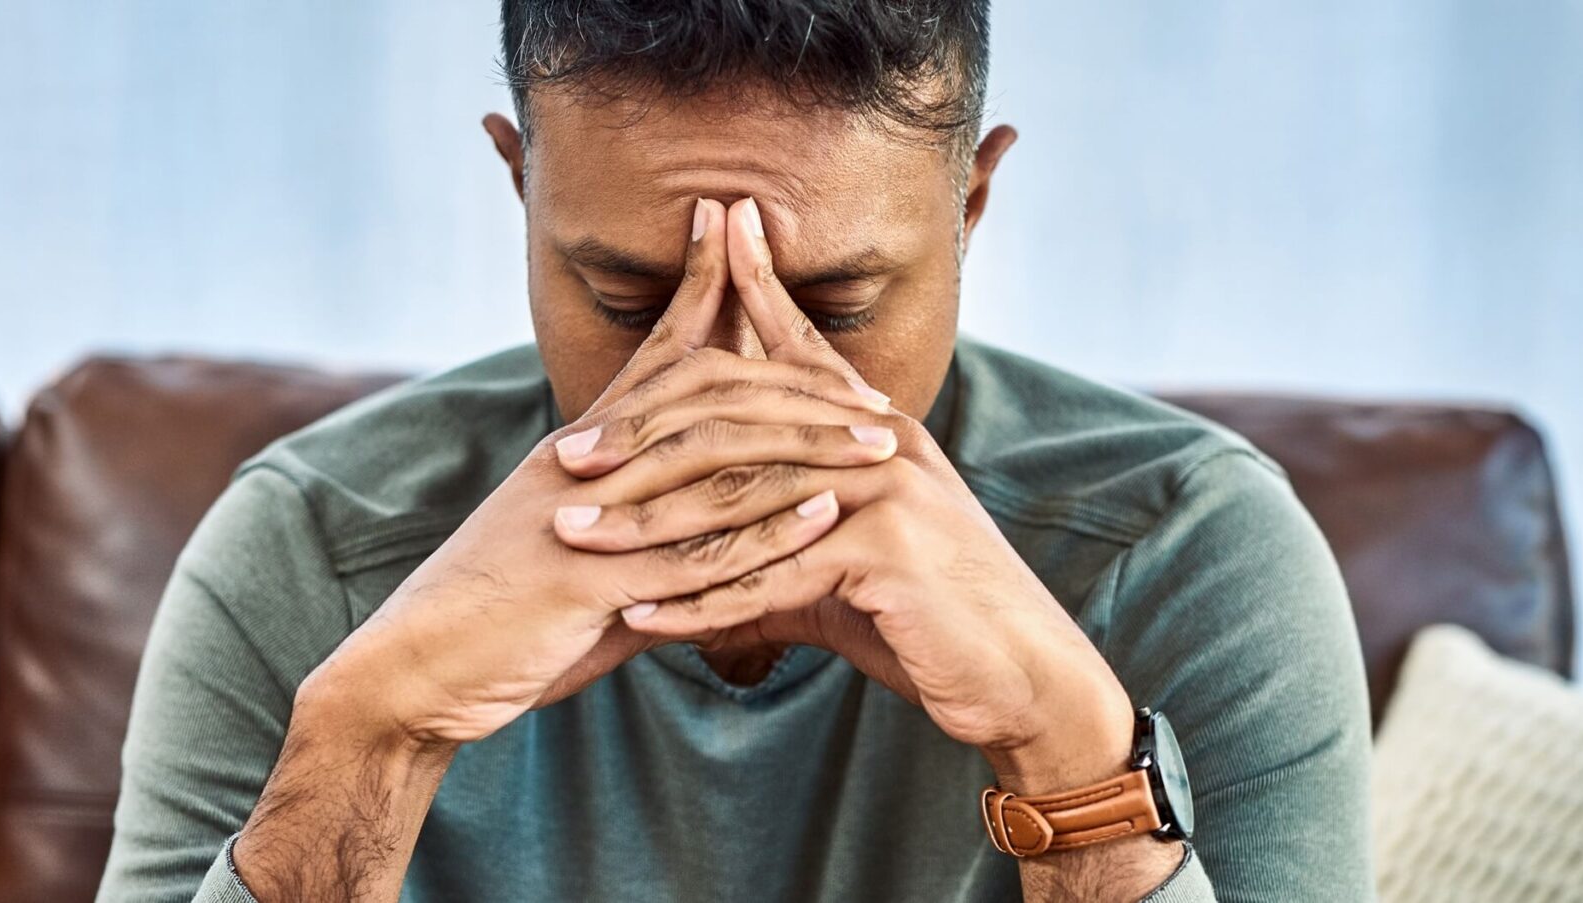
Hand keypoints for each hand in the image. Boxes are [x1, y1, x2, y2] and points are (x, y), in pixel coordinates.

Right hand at [305, 198, 882, 746]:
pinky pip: (692, 550)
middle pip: (708, 396)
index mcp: (581, 447)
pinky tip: (823, 516)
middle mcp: (585, 464)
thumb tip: (716, 538)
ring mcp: (585, 516)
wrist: (415, 672)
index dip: (700, 285)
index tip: (743, 228)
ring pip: (712, 462)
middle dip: (797, 385)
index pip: (655, 351)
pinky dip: (762, 530)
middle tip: (878, 398)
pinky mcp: (586, 581)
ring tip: (880, 446)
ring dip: (804, 449)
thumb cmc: (503, 618)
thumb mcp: (580, 554)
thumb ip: (648, 532)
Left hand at [551, 198, 1137, 791]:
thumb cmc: (927, 617)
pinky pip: (768, 575)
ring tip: (575, 540)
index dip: (755, 282)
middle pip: (737, 425)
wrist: (1019, 675)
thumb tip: (705, 544)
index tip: (713, 223)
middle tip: (563, 459)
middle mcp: (879, 439)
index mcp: (871, 425)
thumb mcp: (844, 558)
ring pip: (739, 500)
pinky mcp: (886, 551)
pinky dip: (697, 602)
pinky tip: (636, 618)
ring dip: (647, 527)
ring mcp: (886, 488)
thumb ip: (778, 534)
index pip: (796, 345)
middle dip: (643, 440)